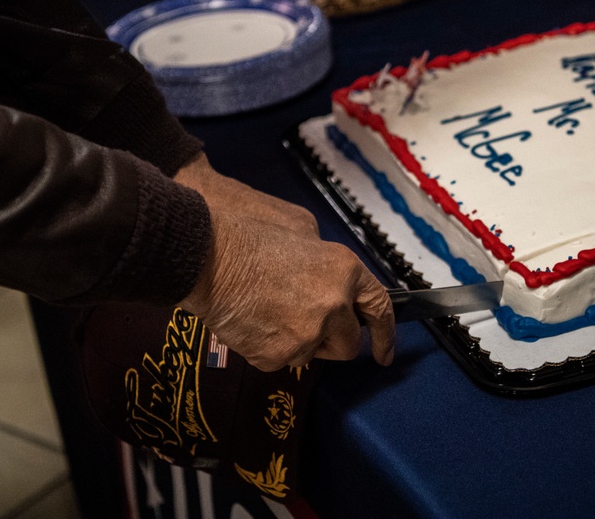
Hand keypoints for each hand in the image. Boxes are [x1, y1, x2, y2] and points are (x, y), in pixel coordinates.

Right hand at [175, 157, 394, 370]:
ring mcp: (306, 334)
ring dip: (300, 342)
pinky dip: (271, 347)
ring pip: (312, 355)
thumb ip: (331, 268)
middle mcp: (334, 306)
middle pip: (348, 345)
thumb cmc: (251, 238)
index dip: (385, 334)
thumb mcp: (305, 234)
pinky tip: (256, 321)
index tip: (384, 353)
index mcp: (345, 271)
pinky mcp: (277, 355)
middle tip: (308, 325)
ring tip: (272, 311)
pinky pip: (281, 360)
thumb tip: (338, 291)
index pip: (379, 309)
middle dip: (333, 341)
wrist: (208, 256)